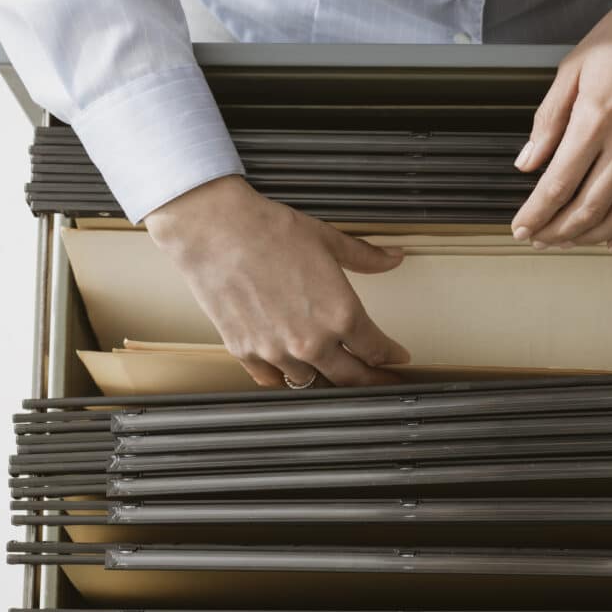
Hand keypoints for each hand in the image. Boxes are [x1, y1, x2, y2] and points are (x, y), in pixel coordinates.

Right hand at [145, 175, 409, 387]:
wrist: (214, 230)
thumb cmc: (269, 230)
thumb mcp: (327, 240)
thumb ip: (365, 256)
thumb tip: (393, 257)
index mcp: (341, 314)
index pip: (377, 350)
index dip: (392, 357)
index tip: (397, 358)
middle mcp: (312, 342)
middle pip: (350, 377)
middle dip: (370, 380)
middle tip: (378, 381)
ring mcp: (277, 352)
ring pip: (311, 380)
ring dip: (323, 374)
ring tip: (331, 368)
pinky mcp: (245, 352)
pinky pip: (272, 379)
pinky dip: (283, 375)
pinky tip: (290, 368)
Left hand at [511, 0, 611, 249]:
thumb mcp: (573, 67)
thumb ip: (548, 119)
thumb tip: (527, 161)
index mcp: (597, 117)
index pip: (558, 183)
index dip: (536, 213)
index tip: (520, 227)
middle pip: (588, 208)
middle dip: (557, 232)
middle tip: (538, 238)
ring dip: (590, 237)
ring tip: (568, 241)